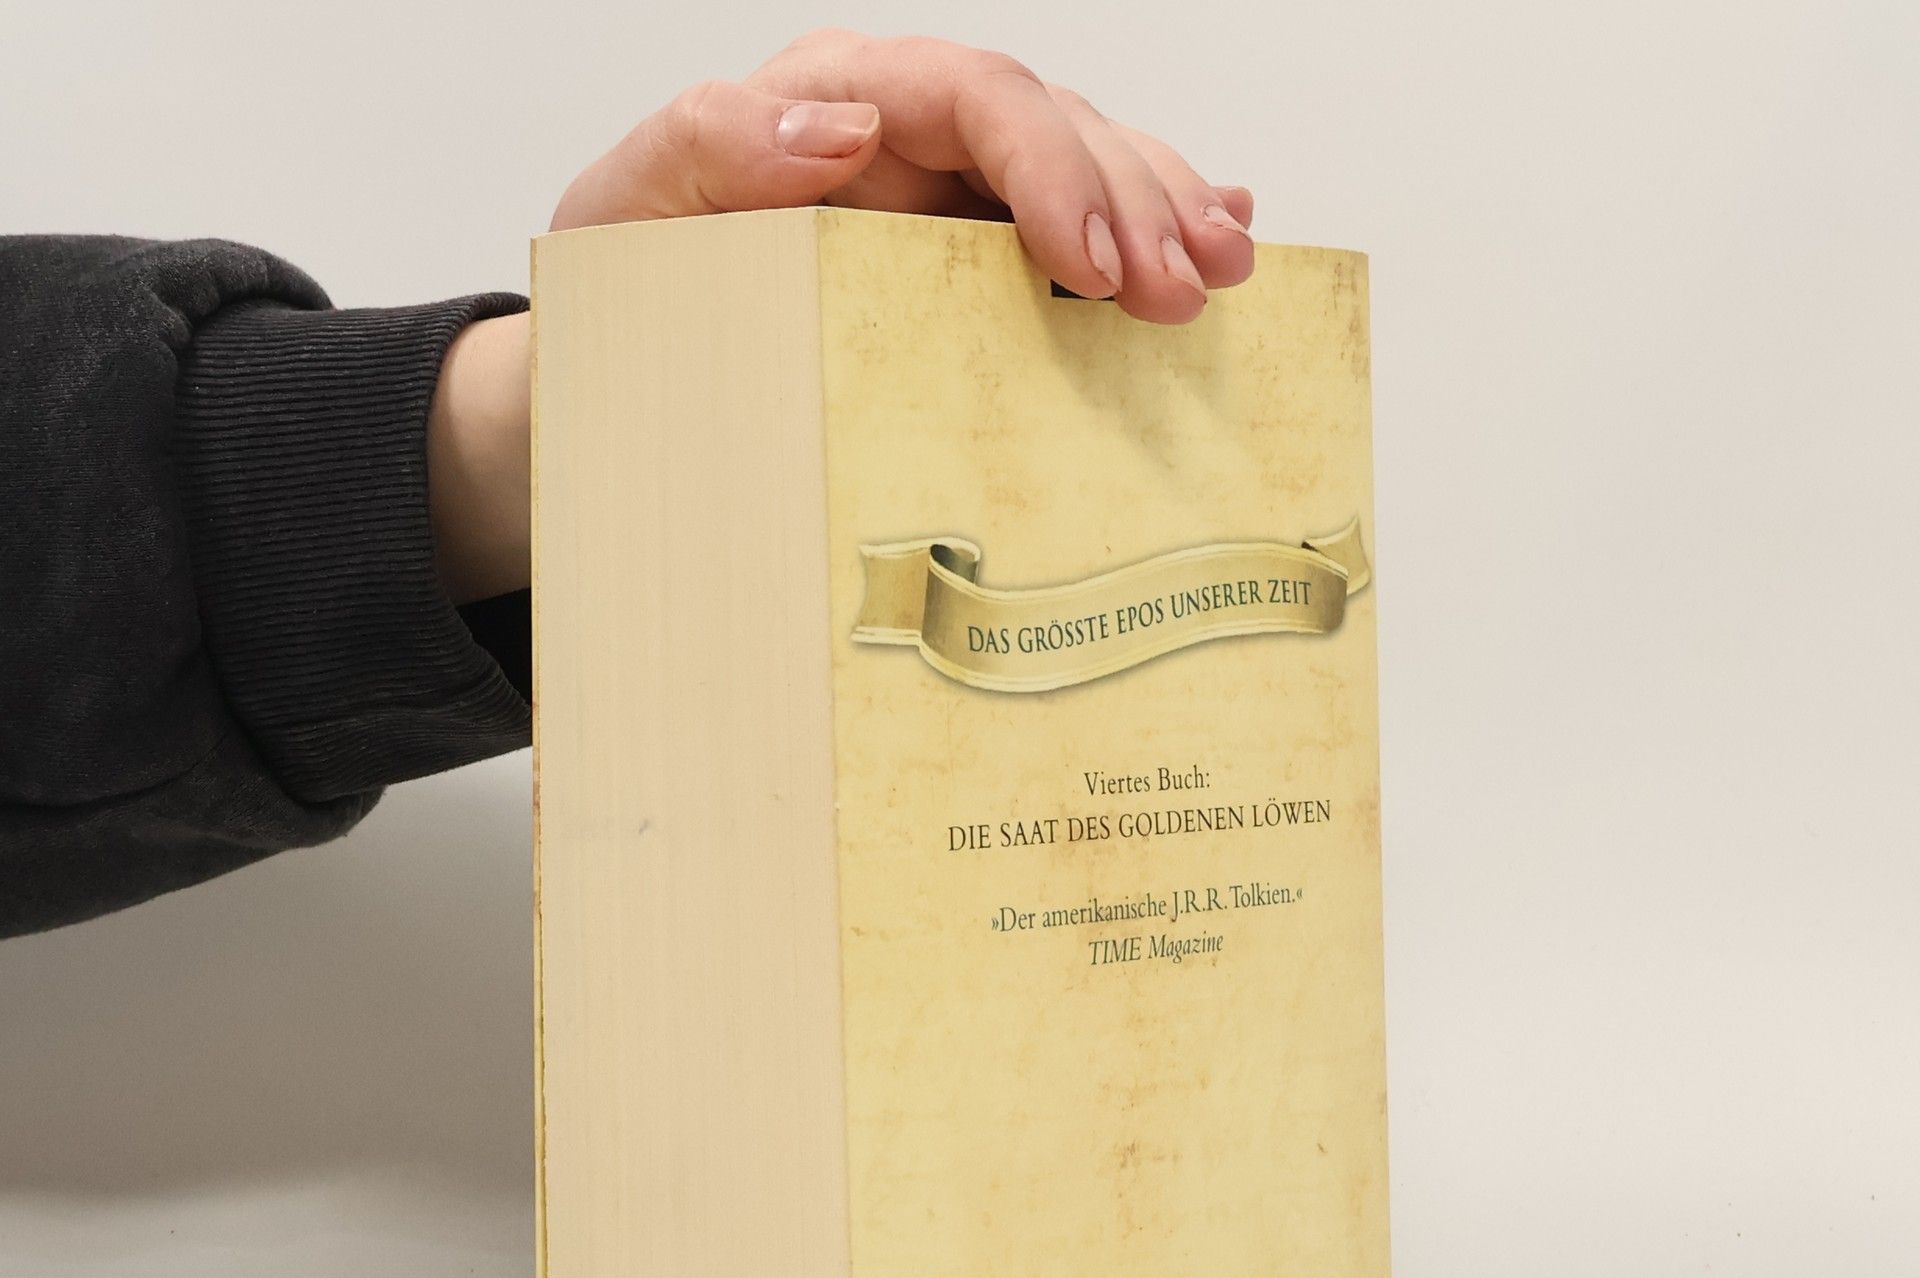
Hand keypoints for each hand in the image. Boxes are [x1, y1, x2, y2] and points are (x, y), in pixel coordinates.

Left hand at [553, 30, 1253, 325]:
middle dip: (1136, 205)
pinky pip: (1081, 224)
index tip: (1095, 264)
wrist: (631, 359)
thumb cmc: (630, 281)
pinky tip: (1223, 232)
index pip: (976, 96)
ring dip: (1168, 215)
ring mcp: (954, 193)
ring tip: (1226, 270)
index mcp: (839, 101)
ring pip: (1090, 169)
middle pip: (1056, 131)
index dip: (1053, 168)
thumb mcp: (629, 207)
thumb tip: (839, 128)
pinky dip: (1154, 223)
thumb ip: (713, 144)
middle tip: (1188, 291)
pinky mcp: (978, 254)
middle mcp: (912, 135)